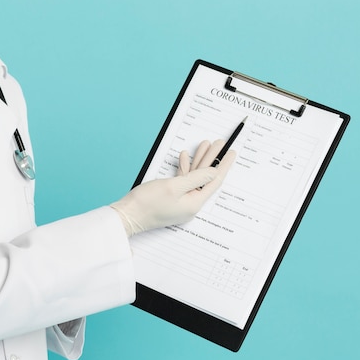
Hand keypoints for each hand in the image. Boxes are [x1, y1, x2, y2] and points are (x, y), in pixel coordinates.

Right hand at [111, 140, 235, 236]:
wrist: (127, 216)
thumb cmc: (147, 203)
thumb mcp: (174, 186)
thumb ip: (196, 178)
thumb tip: (213, 173)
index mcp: (194, 204)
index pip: (214, 181)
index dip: (223, 164)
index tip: (231, 152)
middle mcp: (190, 204)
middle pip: (205, 178)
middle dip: (212, 159)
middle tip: (220, 143)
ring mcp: (180, 202)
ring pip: (194, 178)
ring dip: (198, 161)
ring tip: (204, 145)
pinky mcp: (171, 200)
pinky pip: (183, 182)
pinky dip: (185, 169)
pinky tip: (185, 157)